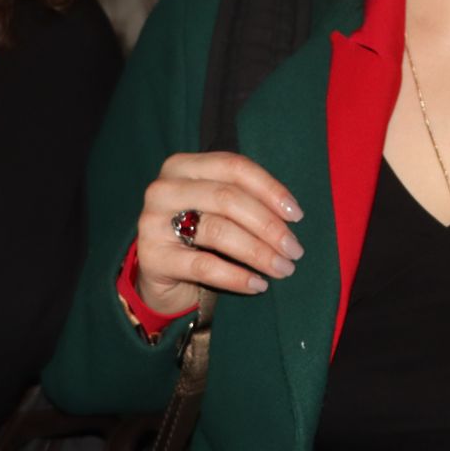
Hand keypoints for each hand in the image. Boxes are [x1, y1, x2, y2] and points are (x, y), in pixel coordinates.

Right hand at [134, 151, 305, 316]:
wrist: (162, 275)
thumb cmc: (199, 235)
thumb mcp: (219, 210)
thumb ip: (246, 200)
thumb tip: (290, 215)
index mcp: (184, 166)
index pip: (234, 167)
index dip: (269, 189)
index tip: (296, 215)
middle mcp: (164, 188)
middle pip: (228, 198)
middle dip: (268, 225)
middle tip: (294, 249)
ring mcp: (153, 221)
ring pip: (218, 231)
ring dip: (258, 252)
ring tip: (283, 268)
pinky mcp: (153, 257)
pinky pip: (204, 265)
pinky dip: (237, 276)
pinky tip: (258, 284)